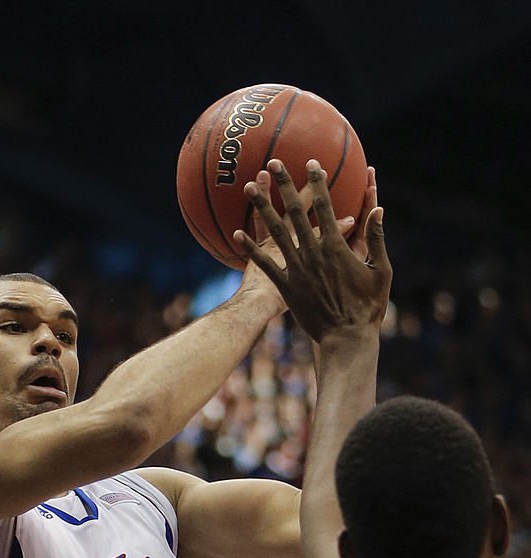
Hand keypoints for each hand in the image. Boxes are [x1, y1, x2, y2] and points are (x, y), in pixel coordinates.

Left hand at [234, 159, 391, 345]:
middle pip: (296, 212)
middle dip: (284, 184)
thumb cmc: (368, 306)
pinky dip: (250, 249)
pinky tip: (236, 234)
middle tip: (274, 162)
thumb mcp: (380, 270)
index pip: (325, 206)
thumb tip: (378, 209)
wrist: (345, 338)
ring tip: (249, 188)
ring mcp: (297, 269)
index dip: (316, 182)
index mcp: (336, 245)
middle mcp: (313, 252)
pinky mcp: (286, 287)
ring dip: (261, 208)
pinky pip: (265, 264)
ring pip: (276, 232)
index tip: (310, 163)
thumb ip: (377, 238)